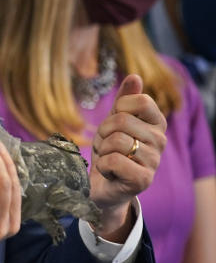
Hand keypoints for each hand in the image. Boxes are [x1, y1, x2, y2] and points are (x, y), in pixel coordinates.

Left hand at [89, 74, 166, 239]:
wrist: (103, 186)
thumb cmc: (110, 151)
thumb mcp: (114, 122)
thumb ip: (124, 100)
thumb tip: (134, 76)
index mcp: (156, 123)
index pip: (139, 101)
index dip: (116, 110)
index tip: (114, 126)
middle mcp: (160, 141)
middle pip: (121, 121)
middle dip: (103, 134)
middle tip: (107, 147)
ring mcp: (153, 161)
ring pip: (116, 141)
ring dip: (102, 151)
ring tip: (108, 159)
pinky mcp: (143, 180)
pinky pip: (113, 161)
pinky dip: (103, 166)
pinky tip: (110, 173)